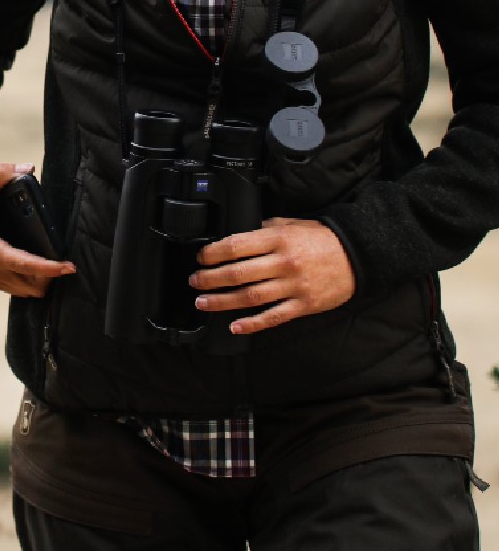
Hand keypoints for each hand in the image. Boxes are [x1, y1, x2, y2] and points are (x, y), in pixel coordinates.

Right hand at [0, 162, 75, 298]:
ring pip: (21, 291)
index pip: (23, 264)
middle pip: (29, 286)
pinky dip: (26, 283)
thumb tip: (27, 167)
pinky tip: (35, 272)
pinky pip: (11, 288)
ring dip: (39, 283)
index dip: (48, 268)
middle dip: (49, 278)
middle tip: (64, 263)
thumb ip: (1, 174)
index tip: (68, 267)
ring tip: (54, 269)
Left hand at [189, 217, 355, 335]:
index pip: (236, 246)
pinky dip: (253, 324)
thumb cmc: (321, 239)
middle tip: (195, 281)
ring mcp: (293, 286)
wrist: (356, 255)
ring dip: (222, 301)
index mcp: (278, 239)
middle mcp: (283, 263)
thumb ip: (264, 229)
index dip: (213, 253)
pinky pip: (273, 317)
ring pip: (250, 297)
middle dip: (210, 278)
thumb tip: (239, 236)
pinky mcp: (303, 305)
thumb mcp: (291, 224)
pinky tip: (235, 326)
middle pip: (238, 273)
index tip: (201, 258)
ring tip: (203, 302)